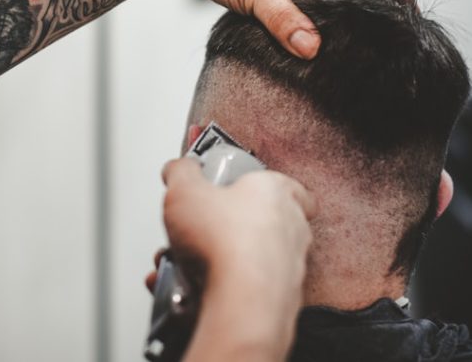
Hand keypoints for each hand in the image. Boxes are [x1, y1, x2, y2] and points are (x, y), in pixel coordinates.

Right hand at [155, 159, 317, 360]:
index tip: (233, 189)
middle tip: (196, 230)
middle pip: (257, 222)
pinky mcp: (280, 299)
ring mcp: (289, 266)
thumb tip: (179, 169)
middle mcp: (292, 229)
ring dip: (213, 261)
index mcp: (277, 193)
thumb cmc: (226, 244)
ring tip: (181, 264)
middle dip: (222, 228)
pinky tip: (188, 290)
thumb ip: (181, 172)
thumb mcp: (184, 190)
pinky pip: (243, 289)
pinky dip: (217, 289)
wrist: (242, 303)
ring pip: (246, 259)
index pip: (285, 184)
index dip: (258, 187)